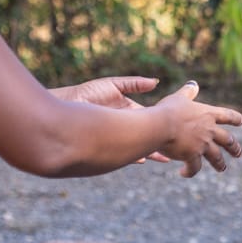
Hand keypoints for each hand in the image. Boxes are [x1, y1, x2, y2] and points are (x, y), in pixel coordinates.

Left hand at [50, 78, 168, 163]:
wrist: (66, 105)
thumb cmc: (87, 92)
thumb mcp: (113, 85)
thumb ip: (134, 84)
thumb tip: (156, 82)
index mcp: (128, 110)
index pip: (148, 118)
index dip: (161, 123)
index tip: (175, 128)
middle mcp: (124, 123)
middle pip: (146, 134)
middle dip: (159, 141)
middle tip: (174, 147)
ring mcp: (116, 134)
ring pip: (137, 145)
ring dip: (149, 151)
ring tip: (163, 158)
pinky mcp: (106, 144)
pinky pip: (123, 152)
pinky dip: (133, 156)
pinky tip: (142, 160)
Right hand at [152, 81, 241, 177]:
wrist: (160, 126)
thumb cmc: (167, 110)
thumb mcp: (179, 98)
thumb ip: (188, 92)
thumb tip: (193, 84)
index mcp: (208, 114)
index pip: (228, 116)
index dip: (235, 118)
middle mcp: (209, 130)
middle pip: (227, 140)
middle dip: (234, 148)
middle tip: (238, 154)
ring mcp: (203, 144)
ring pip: (216, 157)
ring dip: (220, 163)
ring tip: (222, 168)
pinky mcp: (192, 156)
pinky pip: (194, 167)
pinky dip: (190, 171)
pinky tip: (184, 173)